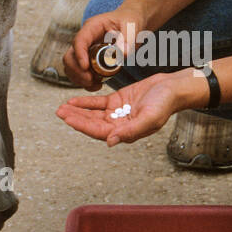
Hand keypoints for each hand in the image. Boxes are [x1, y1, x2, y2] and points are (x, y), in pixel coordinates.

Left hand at [56, 70, 201, 144]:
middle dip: (75, 118)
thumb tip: (110, 142)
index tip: (68, 119)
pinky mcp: (118, 100)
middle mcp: (119, 125)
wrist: (173, 88)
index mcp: (126, 132)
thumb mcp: (149, 118)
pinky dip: (85, 102)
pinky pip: (98, 103)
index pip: (99, 131)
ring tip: (61, 107)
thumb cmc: (165, 104)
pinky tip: (73, 100)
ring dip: (77, 111)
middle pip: (92, 123)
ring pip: (92, 114)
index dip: (82, 126)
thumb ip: (130, 131)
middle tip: (59, 112)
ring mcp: (117, 113)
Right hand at [63, 7, 144, 90]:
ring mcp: (85, 49)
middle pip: (70, 56)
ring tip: (95, 84)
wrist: (131, 23)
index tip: (86, 67)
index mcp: (93, 26)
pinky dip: (84, 81)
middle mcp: (85, 38)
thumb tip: (122, 53)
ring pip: (71, 66)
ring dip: (79, 78)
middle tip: (92, 80)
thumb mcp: (133, 27)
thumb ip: (128, 40)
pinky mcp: (88, 59)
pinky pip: (79, 72)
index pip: (80, 40)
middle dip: (77, 71)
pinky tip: (96, 85)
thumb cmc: (130, 21)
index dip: (79, 54)